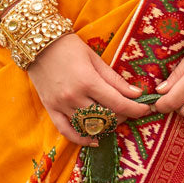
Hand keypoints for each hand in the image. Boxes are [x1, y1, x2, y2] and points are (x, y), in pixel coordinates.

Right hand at [27, 32, 151, 145]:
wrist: (37, 43)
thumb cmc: (69, 47)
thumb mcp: (95, 59)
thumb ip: (115, 80)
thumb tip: (137, 94)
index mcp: (88, 81)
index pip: (118, 103)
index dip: (136, 109)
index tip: (146, 109)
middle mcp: (74, 97)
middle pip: (106, 117)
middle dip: (122, 116)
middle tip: (129, 110)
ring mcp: (61, 105)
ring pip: (89, 126)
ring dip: (106, 126)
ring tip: (114, 119)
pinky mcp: (51, 109)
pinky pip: (66, 131)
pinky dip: (81, 138)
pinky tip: (94, 140)